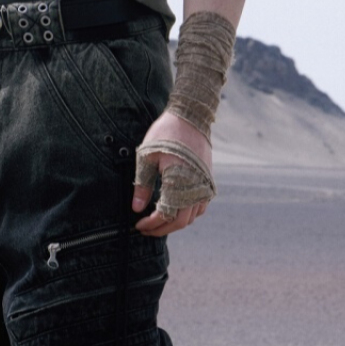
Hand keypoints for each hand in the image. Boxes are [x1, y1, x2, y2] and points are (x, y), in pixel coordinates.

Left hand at [131, 112, 212, 236]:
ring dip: (174, 223)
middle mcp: (195, 185)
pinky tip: (174, 212)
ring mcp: (204, 184)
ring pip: (192, 217)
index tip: (139, 225)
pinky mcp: (208, 181)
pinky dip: (187, 214)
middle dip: (161, 229)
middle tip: (146, 229)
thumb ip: (142, 185)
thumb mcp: (146, 157)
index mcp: (179, 180)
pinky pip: (200, 207)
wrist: (191, 116)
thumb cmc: (166, 133)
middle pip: (180, 221)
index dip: (152, 224)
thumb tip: (137, 209)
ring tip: (158, 222)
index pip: (166, 214)